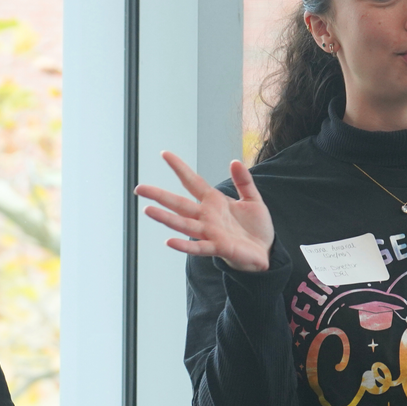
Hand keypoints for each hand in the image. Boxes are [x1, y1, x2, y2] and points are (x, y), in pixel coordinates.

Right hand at [134, 152, 274, 271]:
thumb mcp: (253, 199)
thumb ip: (243, 181)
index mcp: (214, 202)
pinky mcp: (219, 247)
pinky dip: (184, 245)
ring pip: (183, 224)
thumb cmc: (256, 227)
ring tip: (147, 210)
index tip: (164, 154)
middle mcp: (206, 217)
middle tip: (139, 188)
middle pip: (179, 203)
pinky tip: (169, 241)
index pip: (192, 181)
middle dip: (159, 195)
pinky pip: (198, 247)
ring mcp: (210, 232)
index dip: (179, 168)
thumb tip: (234, 161)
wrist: (266, 251)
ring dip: (165, 218)